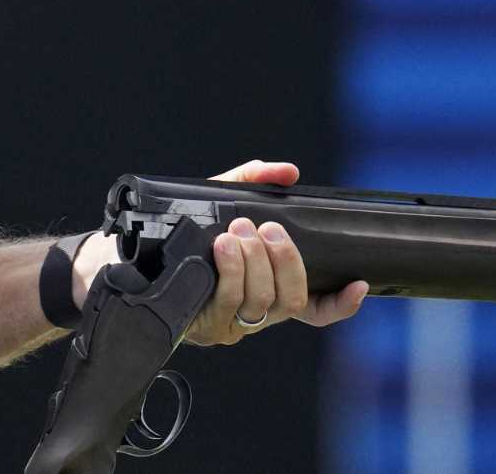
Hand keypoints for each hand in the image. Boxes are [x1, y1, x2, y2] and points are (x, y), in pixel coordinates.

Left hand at [184, 160, 367, 346]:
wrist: (137, 257)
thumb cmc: (188, 233)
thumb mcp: (222, 201)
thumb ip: (254, 181)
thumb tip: (289, 172)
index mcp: (270, 289)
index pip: (317, 309)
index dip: (342, 303)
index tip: (358, 284)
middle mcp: (258, 312)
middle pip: (292, 298)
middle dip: (285, 259)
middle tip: (267, 228)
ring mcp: (233, 322)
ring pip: (262, 300)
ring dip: (254, 261)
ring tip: (237, 231)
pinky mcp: (207, 324)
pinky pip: (229, 300)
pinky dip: (231, 270)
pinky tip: (224, 247)